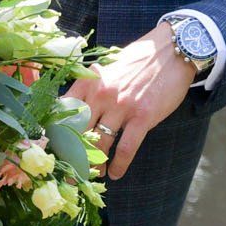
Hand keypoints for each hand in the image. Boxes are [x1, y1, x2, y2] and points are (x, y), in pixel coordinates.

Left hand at [63, 22, 195, 179]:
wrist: (171, 51)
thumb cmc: (138, 59)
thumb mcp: (107, 67)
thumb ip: (91, 87)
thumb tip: (74, 110)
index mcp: (89, 81)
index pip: (64, 112)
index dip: (56, 134)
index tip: (54, 151)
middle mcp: (101, 94)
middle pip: (79, 132)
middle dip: (72, 156)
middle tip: (71, 173)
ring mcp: (122, 106)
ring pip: (101, 144)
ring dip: (96, 164)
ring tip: (95, 174)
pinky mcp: (142, 116)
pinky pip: (126, 148)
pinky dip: (119, 164)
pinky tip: (116, 174)